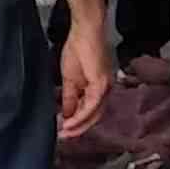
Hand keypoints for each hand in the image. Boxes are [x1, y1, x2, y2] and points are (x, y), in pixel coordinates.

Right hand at [56, 13, 114, 142]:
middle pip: (94, 116)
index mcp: (99, 87)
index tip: (63, 130)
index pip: (90, 111)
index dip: (77, 122)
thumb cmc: (78, 48)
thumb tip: (66, 113)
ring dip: (79, 125)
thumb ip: (70, 97)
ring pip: (94, 114)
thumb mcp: (70, 78)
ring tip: (64, 132)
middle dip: (78, 128)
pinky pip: (91, 105)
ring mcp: (106, 87)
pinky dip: (80, 116)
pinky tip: (69, 122)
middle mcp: (106, 89)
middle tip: (63, 137)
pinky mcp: (101, 83)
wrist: (84, 31)